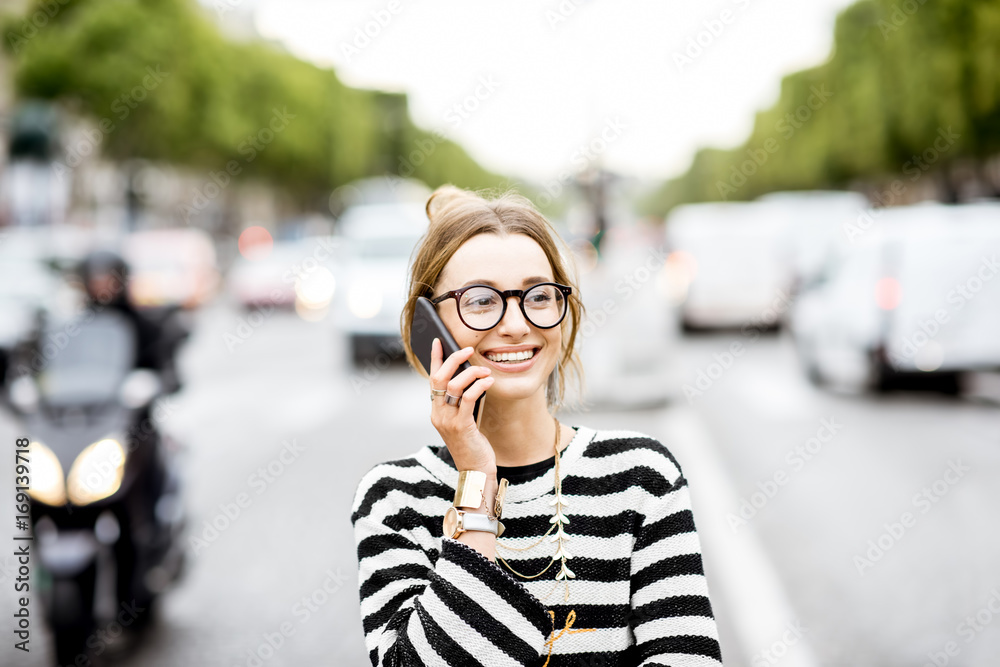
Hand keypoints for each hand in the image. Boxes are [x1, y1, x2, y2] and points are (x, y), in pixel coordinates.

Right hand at [429, 337, 495, 474]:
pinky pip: (468, 398)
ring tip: (485, 370)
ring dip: (471, 373)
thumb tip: (470, 377)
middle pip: (439, 378)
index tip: (438, 341)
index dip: (434, 359)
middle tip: (468, 350)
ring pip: (454, 385)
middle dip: (453, 359)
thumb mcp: (463, 421)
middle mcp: (438, 414)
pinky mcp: (461, 426)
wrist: (475, 470)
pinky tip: (488, 382)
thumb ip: (461, 403)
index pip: (432, 379)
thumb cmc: (472, 444)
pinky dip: (479, 386)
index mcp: (436, 411)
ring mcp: (447, 420)